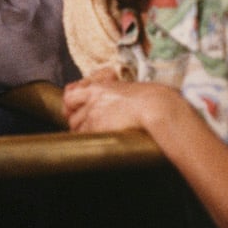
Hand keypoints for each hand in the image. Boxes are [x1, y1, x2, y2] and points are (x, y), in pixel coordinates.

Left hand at [63, 70, 184, 134]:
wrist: (157, 107)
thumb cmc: (150, 100)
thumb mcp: (128, 90)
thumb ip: (114, 94)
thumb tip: (115, 105)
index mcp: (98, 87)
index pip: (70, 95)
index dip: (70, 105)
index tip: (73, 111)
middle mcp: (91, 99)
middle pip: (70, 113)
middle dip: (75, 121)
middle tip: (83, 127)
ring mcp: (93, 113)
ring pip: (76, 125)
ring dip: (82, 131)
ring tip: (94, 135)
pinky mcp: (98, 126)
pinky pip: (85, 135)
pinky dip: (89, 138)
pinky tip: (98, 140)